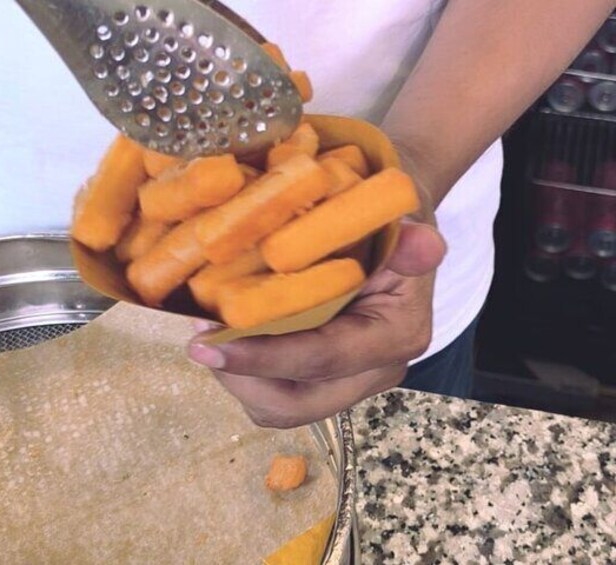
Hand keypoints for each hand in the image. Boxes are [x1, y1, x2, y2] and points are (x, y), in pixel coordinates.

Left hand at [187, 220, 445, 428]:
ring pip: (277, 406)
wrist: (389, 219)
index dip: (262, 357)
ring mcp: (347, 379)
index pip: (322, 359)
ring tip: (208, 332)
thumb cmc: (386, 213)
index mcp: (394, 334)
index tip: (207, 346)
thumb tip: (424, 243)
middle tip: (199, 341)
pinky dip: (243, 371)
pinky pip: (274, 391)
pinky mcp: (321, 377)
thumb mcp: (398, 213)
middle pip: (294, 404)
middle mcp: (373, 369)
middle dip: (239, 379)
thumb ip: (406, 236)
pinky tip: (225, 334)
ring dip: (235, 375)